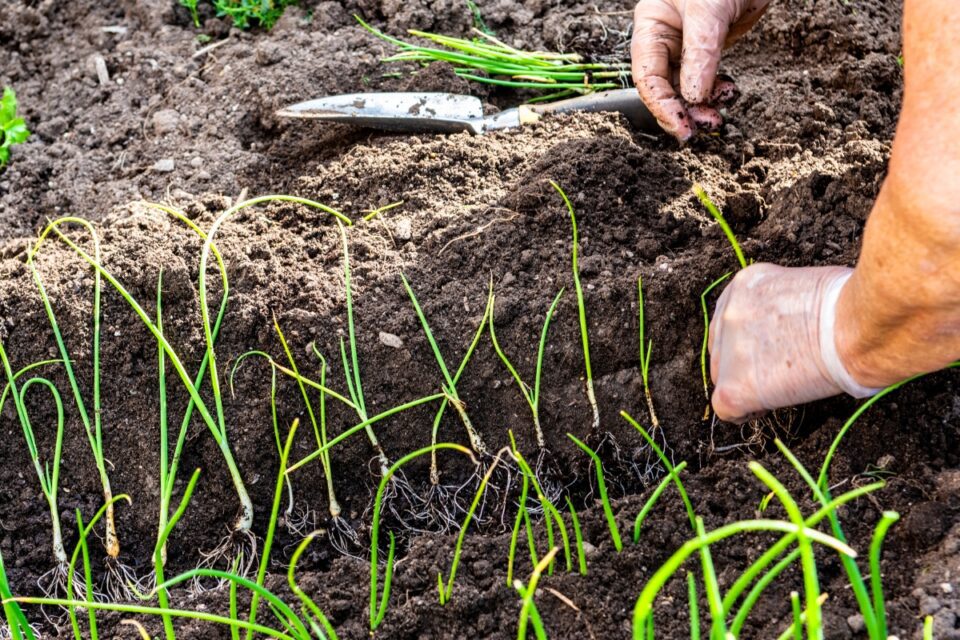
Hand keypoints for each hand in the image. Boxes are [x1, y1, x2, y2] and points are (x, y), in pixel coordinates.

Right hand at [631, 0, 770, 139]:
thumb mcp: (709, 10)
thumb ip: (700, 53)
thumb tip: (692, 96)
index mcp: (651, 26)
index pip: (647, 76)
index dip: (662, 105)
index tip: (682, 127)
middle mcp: (665, 39)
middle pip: (664, 87)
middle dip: (684, 109)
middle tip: (706, 125)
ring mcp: (687, 46)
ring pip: (686, 88)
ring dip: (701, 105)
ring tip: (718, 114)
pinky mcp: (710, 49)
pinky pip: (706, 80)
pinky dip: (715, 92)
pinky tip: (727, 93)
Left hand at [708, 264, 878, 422]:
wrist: (857, 330)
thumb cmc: (850, 306)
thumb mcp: (807, 285)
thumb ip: (786, 303)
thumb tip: (793, 324)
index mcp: (746, 285)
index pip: (734, 318)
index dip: (753, 339)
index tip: (773, 351)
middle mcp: (730, 313)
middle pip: (723, 348)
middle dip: (746, 363)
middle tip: (779, 372)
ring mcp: (728, 349)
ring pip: (722, 376)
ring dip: (747, 385)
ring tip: (783, 387)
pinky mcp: (734, 386)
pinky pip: (725, 408)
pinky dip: (745, 412)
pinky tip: (766, 408)